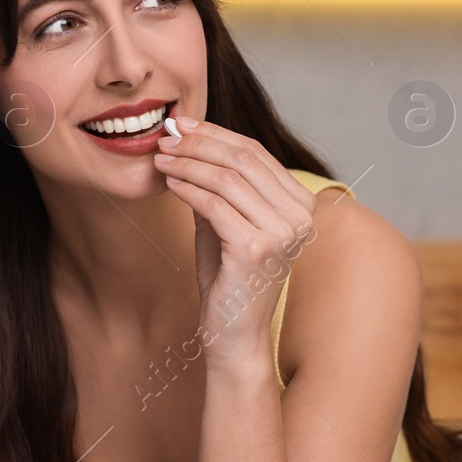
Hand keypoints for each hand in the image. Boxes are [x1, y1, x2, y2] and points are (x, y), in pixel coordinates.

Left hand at [153, 116, 317, 370]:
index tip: (181, 125)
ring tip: (160, 158)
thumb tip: (188, 140)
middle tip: (165, 137)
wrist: (235, 336)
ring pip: (227, 178)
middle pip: (244, 160)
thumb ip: (218, 186)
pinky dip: (187, 189)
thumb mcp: (226, 223)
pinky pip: (214, 205)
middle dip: (199, 143)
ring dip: (188, 163)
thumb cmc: (229, 281)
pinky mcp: (256, 249)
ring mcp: (282, 233)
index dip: (215, 134)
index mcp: (301, 205)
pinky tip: (169, 183)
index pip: (256, 153)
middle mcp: (300, 216)